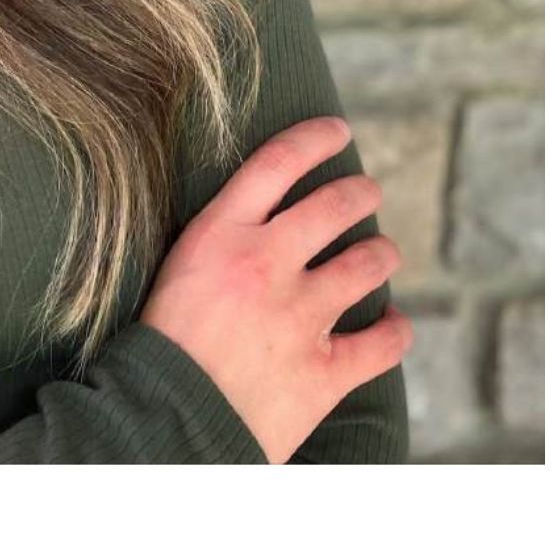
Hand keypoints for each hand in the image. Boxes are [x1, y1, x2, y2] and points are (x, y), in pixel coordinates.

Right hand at [138, 116, 413, 464]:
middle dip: (359, 192)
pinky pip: (380, 344)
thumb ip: (217, 242)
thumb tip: (252, 221)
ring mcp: (300, 317)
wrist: (162, 426)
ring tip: (384, 252)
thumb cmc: (157, 350)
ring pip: (366, 266)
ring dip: (381, 254)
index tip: (337, 129)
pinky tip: (396, 326)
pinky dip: (395, 333)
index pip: (276, 162)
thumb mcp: (175, 271)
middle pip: (334, 205)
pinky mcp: (324, 370)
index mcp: (220, 235)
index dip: (314, 138)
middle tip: (366, 191)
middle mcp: (266, 264)